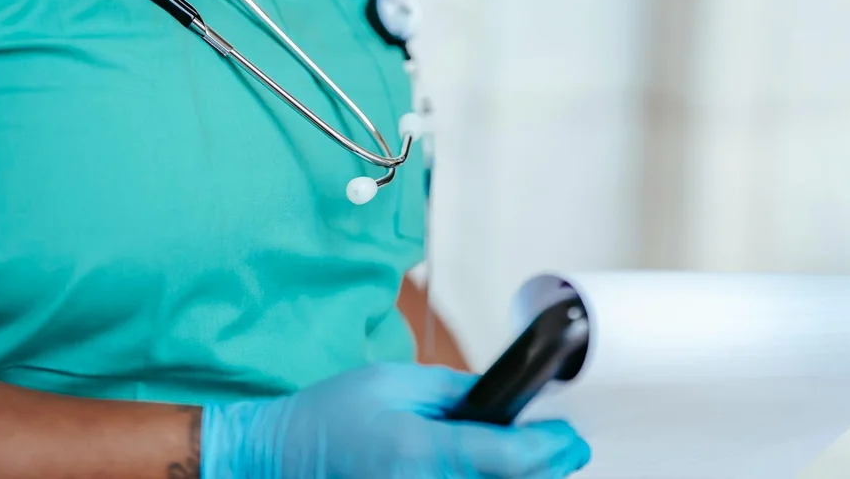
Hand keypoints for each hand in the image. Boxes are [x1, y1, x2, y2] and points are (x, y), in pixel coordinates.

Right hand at [201, 363, 590, 478]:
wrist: (279, 459)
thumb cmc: (329, 416)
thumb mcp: (393, 380)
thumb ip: (456, 392)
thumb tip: (507, 403)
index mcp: (417, 452)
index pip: (510, 459)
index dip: (551, 447)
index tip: (570, 434)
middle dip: (547, 467)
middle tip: (564, 446)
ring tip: (535, 458)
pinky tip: (494, 472)